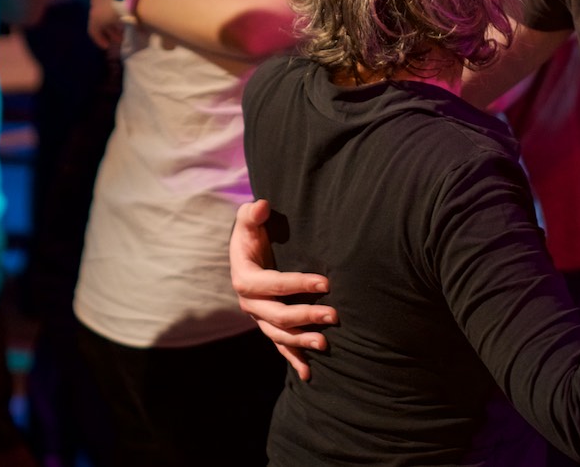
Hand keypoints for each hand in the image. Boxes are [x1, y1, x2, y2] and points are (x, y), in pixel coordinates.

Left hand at [88, 0, 126, 50]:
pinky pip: (95, 31)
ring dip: (109, 28)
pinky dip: (100, 37)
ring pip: (100, 19)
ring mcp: (96, 7)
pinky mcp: (96, 20)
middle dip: (111, 16)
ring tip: (119, 37)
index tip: (124, 10)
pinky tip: (106, 45)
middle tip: (122, 26)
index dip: (116, 1)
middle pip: (103, 6)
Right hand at [230, 199, 335, 381]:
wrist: (247, 252)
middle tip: (334, 315)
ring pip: (280, 335)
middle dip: (306, 316)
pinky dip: (294, 360)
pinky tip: (309, 374)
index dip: (297, 284)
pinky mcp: (269, 325)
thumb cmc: (253, 232)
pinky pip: (280, 346)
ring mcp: (259, 317)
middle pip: (278, 315)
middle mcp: (250, 303)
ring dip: (302, 342)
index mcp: (244, 278)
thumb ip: (253, 214)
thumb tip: (262, 206)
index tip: (325, 282)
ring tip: (326, 344)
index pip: (272, 284)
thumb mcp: (249, 220)